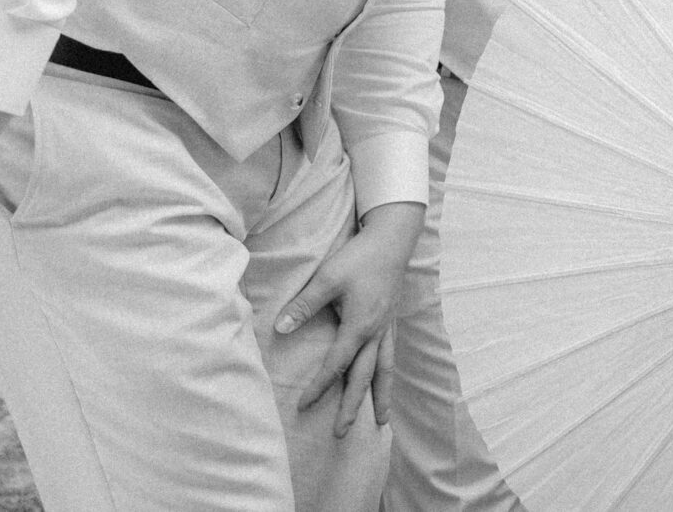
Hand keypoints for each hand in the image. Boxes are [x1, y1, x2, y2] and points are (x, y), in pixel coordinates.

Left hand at [280, 200, 423, 437]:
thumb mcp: (327, 278)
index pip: (337, 365)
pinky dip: (386, 375)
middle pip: (364, 377)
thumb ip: (304, 305)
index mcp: (360, 326)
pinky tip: (384, 382)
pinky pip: (389, 356)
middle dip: (353, 406)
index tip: (303, 406)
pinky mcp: (389, 321)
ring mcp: (386, 327)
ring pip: (384, 370)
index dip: (319, 387)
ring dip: (381, 396)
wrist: (392, 238)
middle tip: (342, 434)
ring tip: (382, 421)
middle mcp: (376, 333)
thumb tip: (280, 329)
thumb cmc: (359, 257)